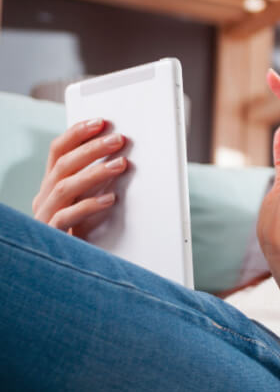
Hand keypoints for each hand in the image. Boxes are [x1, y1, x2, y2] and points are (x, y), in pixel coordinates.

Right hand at [32, 117, 126, 236]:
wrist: (60, 270)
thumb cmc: (80, 234)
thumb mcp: (84, 205)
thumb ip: (94, 185)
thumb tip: (122, 160)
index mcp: (50, 186)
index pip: (57, 151)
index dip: (76, 134)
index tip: (100, 122)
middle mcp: (43, 197)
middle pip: (63, 165)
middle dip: (92, 149)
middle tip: (119, 139)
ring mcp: (45, 216)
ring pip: (65, 187)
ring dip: (94, 173)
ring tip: (121, 164)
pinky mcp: (52, 235)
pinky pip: (67, 217)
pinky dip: (89, 206)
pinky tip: (110, 200)